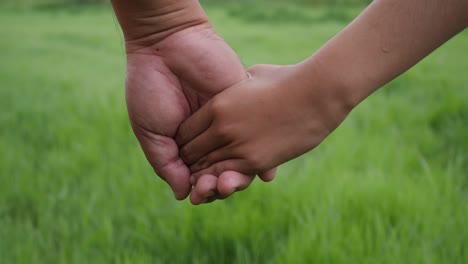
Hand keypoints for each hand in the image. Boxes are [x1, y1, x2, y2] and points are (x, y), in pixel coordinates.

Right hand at [125, 23, 274, 203]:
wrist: (166, 46)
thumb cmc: (150, 88)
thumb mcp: (151, 131)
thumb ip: (166, 164)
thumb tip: (184, 195)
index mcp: (186, 143)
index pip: (199, 174)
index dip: (202, 188)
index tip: (201, 196)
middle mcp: (210, 135)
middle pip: (223, 169)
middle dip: (221, 184)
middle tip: (216, 189)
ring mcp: (228, 121)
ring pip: (242, 156)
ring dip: (240, 174)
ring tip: (232, 183)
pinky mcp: (243, 105)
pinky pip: (258, 134)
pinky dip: (263, 154)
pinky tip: (263, 171)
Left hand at [176, 64, 352, 178]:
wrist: (317, 93)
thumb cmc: (288, 79)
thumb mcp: (253, 75)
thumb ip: (237, 83)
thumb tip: (236, 81)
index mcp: (218, 104)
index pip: (185, 130)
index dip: (183, 140)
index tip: (187, 146)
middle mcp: (222, 127)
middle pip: (191, 152)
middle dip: (188, 160)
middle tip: (190, 167)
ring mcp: (238, 146)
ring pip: (206, 169)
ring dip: (202, 175)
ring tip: (202, 178)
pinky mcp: (256, 162)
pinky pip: (228, 176)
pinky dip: (221, 180)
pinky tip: (220, 181)